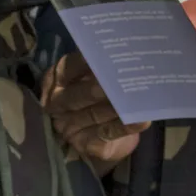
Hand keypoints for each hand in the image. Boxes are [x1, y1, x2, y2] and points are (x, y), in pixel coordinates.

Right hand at [43, 52, 148, 175]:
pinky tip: (140, 120)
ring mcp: (68, 126)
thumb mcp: (92, 77)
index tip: (104, 54)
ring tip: (134, 100)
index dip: (84, 62)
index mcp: (55, 80)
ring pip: (93, 115)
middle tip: (113, 83)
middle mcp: (56, 103)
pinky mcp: (85, 144)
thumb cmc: (97, 97)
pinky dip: (124, 127)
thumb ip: (97, 67)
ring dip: (114, 108)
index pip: (68, 68)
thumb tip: (118, 52)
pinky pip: (106, 134)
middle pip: (74, 96)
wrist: (100, 135)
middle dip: (94, 90)